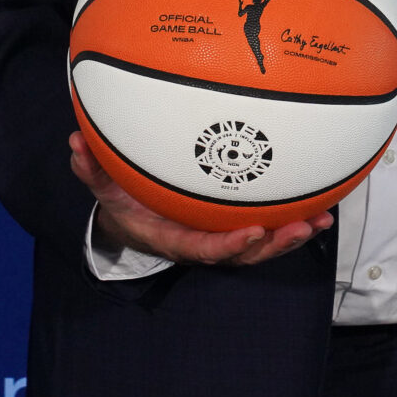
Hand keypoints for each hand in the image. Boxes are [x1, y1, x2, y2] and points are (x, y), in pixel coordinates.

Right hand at [69, 131, 330, 266]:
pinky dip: (293, 219)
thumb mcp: (103, 189)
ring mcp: (223, 237)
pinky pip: (268, 227)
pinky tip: (322, 206)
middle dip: (275, 244)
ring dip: (293, 235)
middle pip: (246, 253)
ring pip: (263, 245)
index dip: (231, 245)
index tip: (253, 231)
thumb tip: (74, 144)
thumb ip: (91, 170)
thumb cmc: (123, 202)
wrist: (134, 220)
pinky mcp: (236, 226)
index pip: (206, 248)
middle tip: (302, 227)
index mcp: (176, 239)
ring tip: (322, 220)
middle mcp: (205, 243)